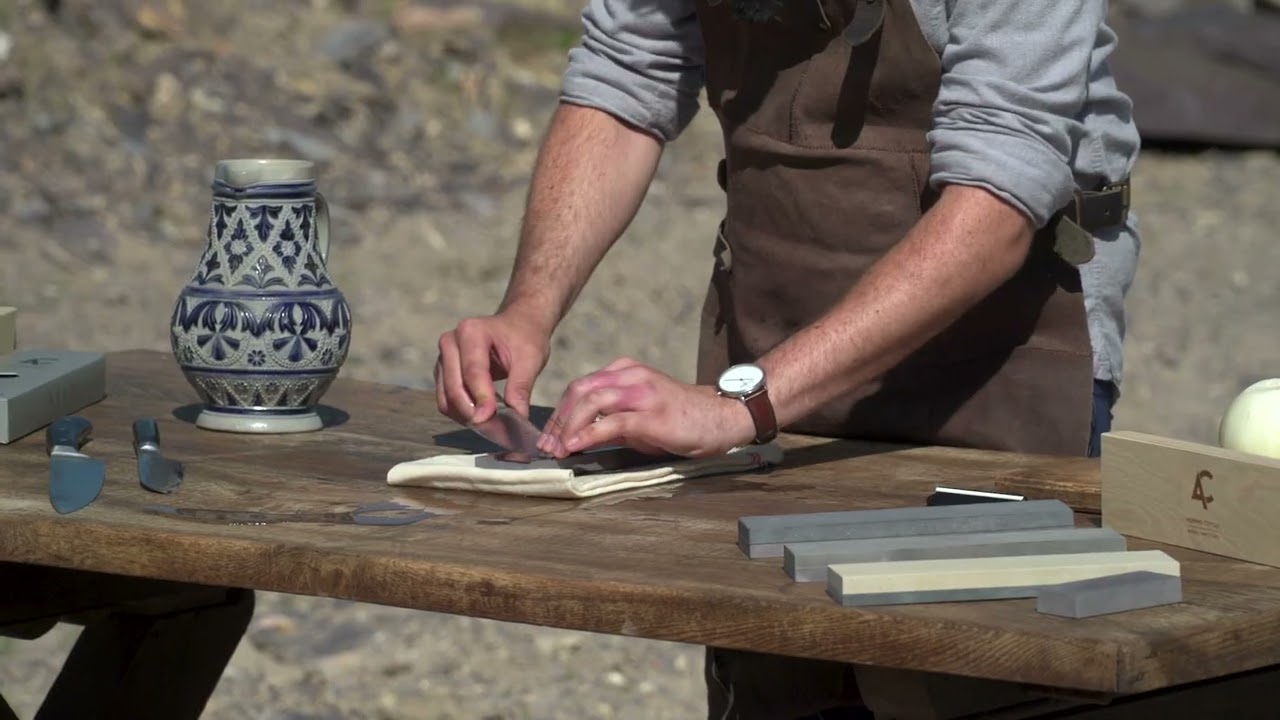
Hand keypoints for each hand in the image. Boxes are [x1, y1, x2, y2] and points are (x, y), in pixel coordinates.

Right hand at [435, 309, 550, 424]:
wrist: (517, 325)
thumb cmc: (524, 337)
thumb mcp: (531, 359)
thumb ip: (520, 387)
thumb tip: (517, 418)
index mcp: (471, 332)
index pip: (473, 371)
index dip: (481, 399)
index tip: (490, 420)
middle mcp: (450, 342)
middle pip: (454, 387)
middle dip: (472, 411)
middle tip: (495, 430)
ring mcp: (443, 358)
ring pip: (446, 397)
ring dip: (466, 415)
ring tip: (491, 425)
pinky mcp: (443, 372)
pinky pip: (446, 400)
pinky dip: (462, 413)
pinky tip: (482, 416)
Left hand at [536, 357, 757, 458]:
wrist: (723, 417)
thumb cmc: (683, 419)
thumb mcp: (642, 412)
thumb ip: (614, 418)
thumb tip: (581, 437)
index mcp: (626, 371)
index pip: (581, 386)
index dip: (561, 411)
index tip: (550, 436)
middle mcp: (630, 376)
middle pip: (579, 390)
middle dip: (559, 419)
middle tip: (547, 445)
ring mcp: (641, 392)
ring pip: (591, 402)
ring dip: (568, 427)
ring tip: (558, 448)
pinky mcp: (651, 413)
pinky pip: (612, 421)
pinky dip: (588, 434)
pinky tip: (575, 447)